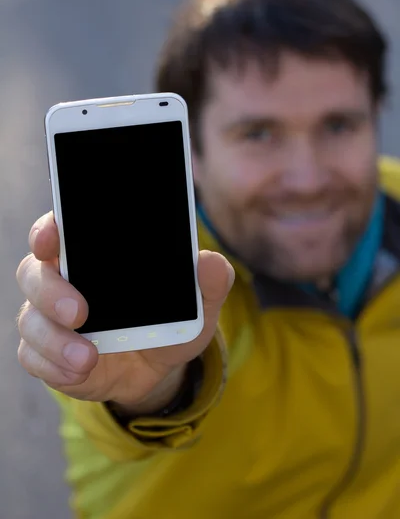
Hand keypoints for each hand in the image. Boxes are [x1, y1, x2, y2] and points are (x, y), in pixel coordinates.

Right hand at [16, 212, 233, 411]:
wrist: (159, 369)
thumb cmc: (170, 322)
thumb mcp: (198, 304)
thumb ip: (210, 281)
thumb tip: (209, 263)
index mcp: (92, 255)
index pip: (58, 230)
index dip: (47, 231)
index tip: (50, 240)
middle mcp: (63, 280)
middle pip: (33, 273)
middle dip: (50, 292)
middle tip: (80, 312)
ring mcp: (51, 318)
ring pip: (30, 320)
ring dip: (54, 340)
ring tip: (88, 356)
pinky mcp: (48, 354)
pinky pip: (34, 358)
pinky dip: (55, 367)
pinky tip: (81, 371)